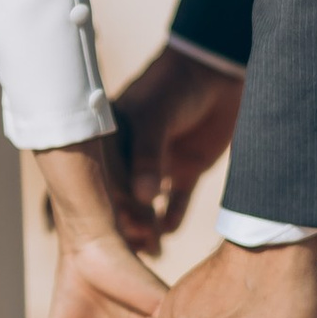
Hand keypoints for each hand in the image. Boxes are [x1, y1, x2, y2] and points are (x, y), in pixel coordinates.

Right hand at [113, 41, 244, 245]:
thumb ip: (149, 156)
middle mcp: (134, 155)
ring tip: (150, 249)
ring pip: (149, 204)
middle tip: (130, 247)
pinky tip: (170, 232)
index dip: (96, 204)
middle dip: (124, 223)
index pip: (100, 178)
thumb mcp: (156, 116)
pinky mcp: (189, 168)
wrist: (219, 68)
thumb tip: (143, 200)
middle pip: (122, 197)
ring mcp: (161, 163)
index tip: (97, 231)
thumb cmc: (177, 86)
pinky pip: (178, 200)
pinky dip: (174, 217)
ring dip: (148, 226)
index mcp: (115, 139)